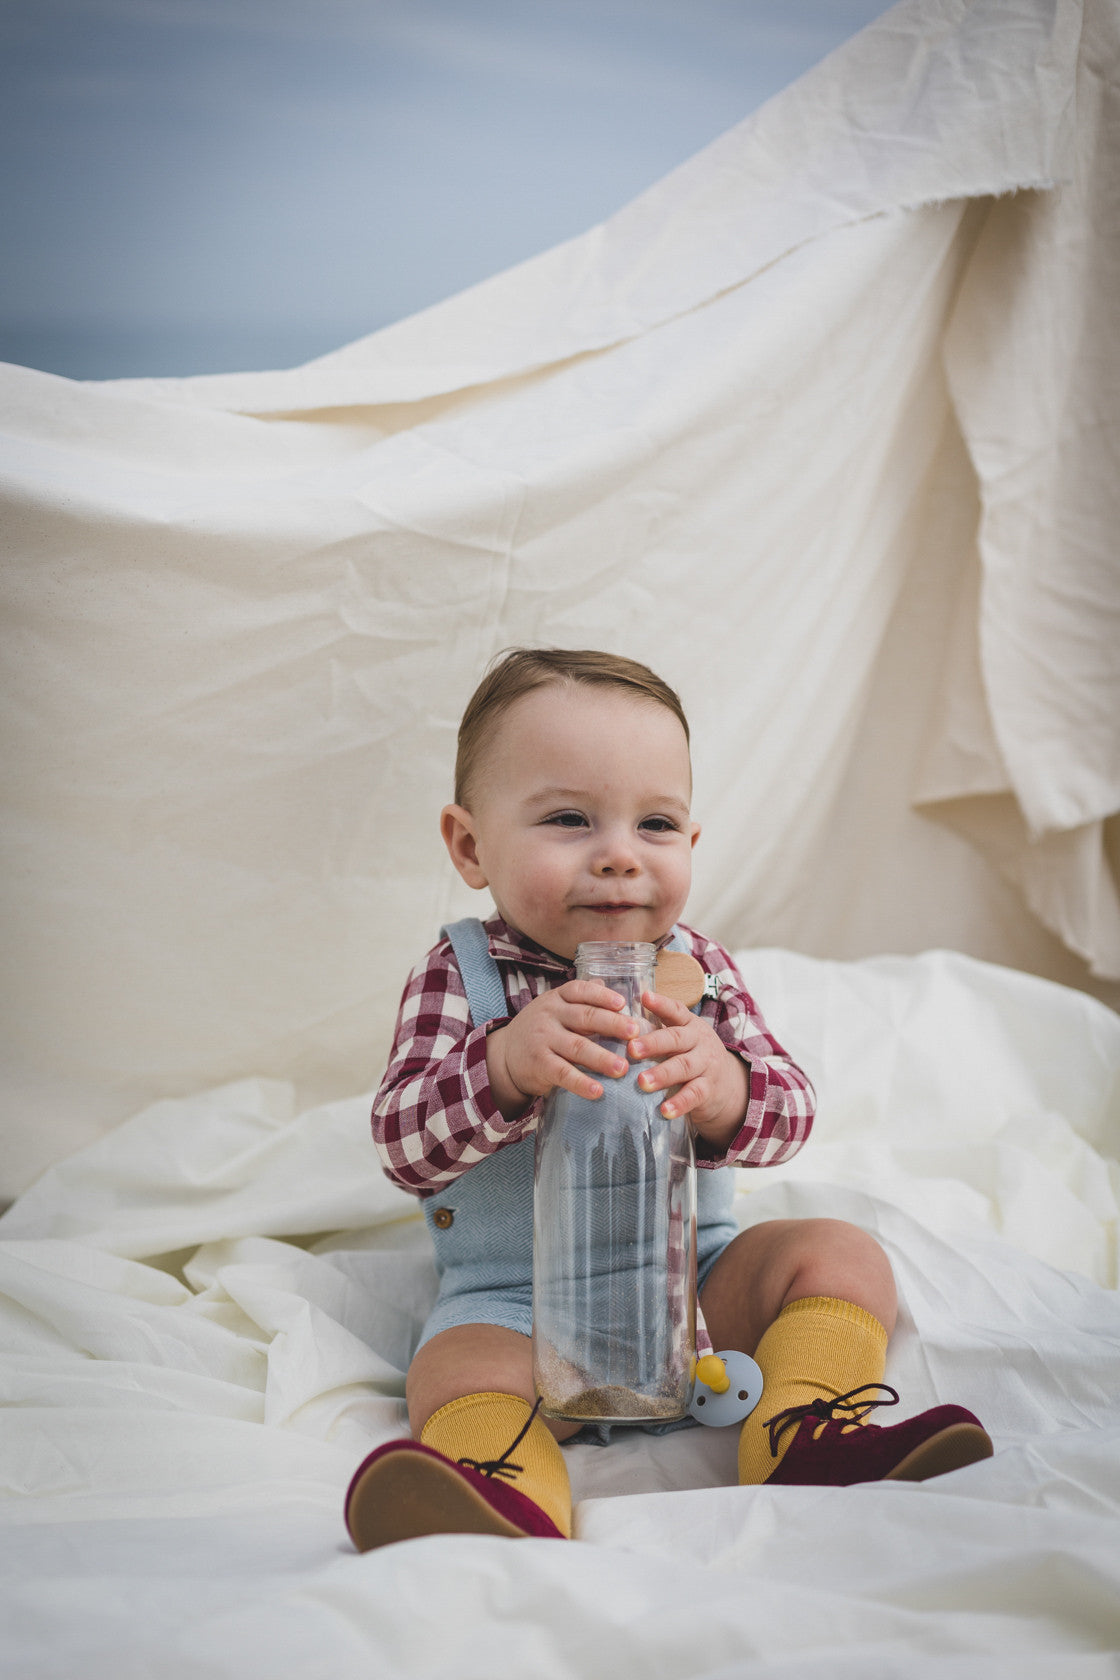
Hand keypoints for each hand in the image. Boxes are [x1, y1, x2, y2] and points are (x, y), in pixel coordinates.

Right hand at [486, 981, 640, 1119]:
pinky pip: (563, 1073)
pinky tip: (598, 1091)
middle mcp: (549, 1016)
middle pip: (585, 1017)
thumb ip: (580, 999)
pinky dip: (581, 1083)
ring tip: (622, 1068)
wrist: (504, 1055)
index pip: (580, 991)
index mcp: (557, 999)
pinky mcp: (539, 1065)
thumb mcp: (555, 1008)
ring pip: (577, 1047)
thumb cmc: (540, 1029)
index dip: (602, 996)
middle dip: (612, 1024)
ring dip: (602, 1058)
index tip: (623, 1003)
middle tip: (635, 1033)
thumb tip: (607, 982)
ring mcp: (543, 1040)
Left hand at [627, 989, 748, 1149]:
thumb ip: (656, 1029)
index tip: (644, 997)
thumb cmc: (691, 1055)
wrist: (728, 1083)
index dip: (661, 1004)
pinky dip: (679, 1103)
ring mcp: (706, 1064)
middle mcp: (699, 1041)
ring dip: (662, 1074)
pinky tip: (664, 1110)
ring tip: (642, 1082)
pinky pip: (694, 1095)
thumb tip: (616, 1017)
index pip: (675, 1010)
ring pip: (684, 1066)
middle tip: (631, 1048)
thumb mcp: (680, 1038)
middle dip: (653, 1043)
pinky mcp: (708, 1089)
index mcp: (688, 1024)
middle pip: (676, 1039)